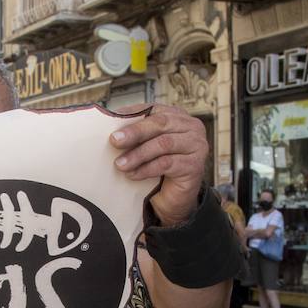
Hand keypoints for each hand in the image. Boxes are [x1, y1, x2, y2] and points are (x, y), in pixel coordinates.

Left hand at [110, 104, 208, 225]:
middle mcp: (191, 127)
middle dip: (135, 132)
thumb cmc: (158, 168)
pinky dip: (147, 169)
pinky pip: (167, 163)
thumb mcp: (146, 146)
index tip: (111, 121)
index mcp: (177, 116)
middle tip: (114, 140)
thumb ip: (135, 134)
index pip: (154, 109)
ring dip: (138, 154)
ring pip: (164, 143)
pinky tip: (133, 174)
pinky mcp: (194, 165)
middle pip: (160, 123)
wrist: (173, 198)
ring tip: (120, 164)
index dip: (133, 113)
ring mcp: (196, 145)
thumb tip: (111, 125)